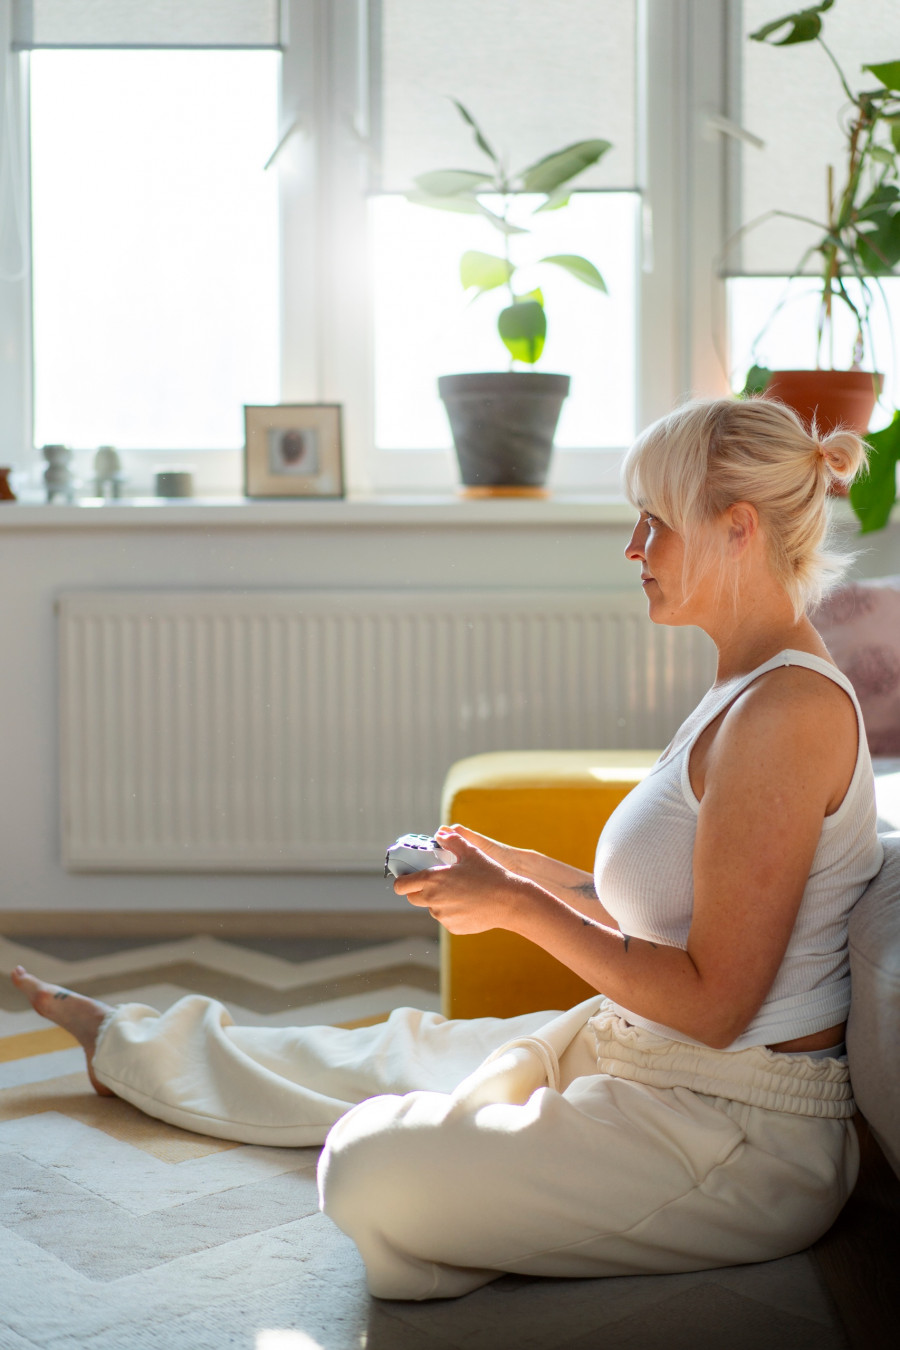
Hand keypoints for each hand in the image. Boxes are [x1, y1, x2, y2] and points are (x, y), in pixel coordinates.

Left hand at [393, 831, 525, 934]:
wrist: (509, 901)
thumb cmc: (489, 874)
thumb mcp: (470, 852)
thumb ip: (452, 840)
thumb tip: (441, 833)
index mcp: (432, 880)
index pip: (401, 885)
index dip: (402, 881)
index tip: (409, 878)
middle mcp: (433, 900)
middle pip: (413, 898)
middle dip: (420, 890)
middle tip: (437, 883)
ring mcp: (442, 916)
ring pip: (432, 908)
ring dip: (439, 901)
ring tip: (460, 892)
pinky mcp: (453, 928)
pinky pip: (447, 919)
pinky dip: (453, 912)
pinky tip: (469, 904)